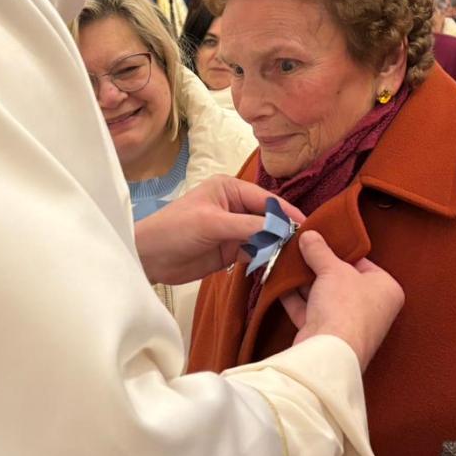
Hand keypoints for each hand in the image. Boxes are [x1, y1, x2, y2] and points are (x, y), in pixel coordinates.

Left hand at [134, 176, 305, 285]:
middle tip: (306, 246)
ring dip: (277, 246)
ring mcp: (233, 230)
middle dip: (284, 230)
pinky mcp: (230, 251)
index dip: (286, 213)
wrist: (149, 258)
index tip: (307, 226)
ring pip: (264, 236)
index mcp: (229, 189)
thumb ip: (248, 226)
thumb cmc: (175, 229)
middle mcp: (234, 206)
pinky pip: (255, 253)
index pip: (266, 199)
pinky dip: (266, 259)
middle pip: (268, 218)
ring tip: (297, 258)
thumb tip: (281, 229)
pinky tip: (278, 266)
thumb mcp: (212, 223)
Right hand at [278, 231, 402, 370]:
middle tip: (300, 247)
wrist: (329, 351)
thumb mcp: (333, 269)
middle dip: (318, 265)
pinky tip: (279, 282)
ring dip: (303, 280)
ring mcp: (348, 324)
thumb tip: (310, 235)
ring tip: (286, 260)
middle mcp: (371, 308)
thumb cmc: (345, 306)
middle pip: (340, 280)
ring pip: (323, 296)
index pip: (363, 263)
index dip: (341, 250)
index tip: (322, 238)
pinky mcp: (326, 336)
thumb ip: (320, 250)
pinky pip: (310, 311)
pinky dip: (295, 298)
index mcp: (386, 289)